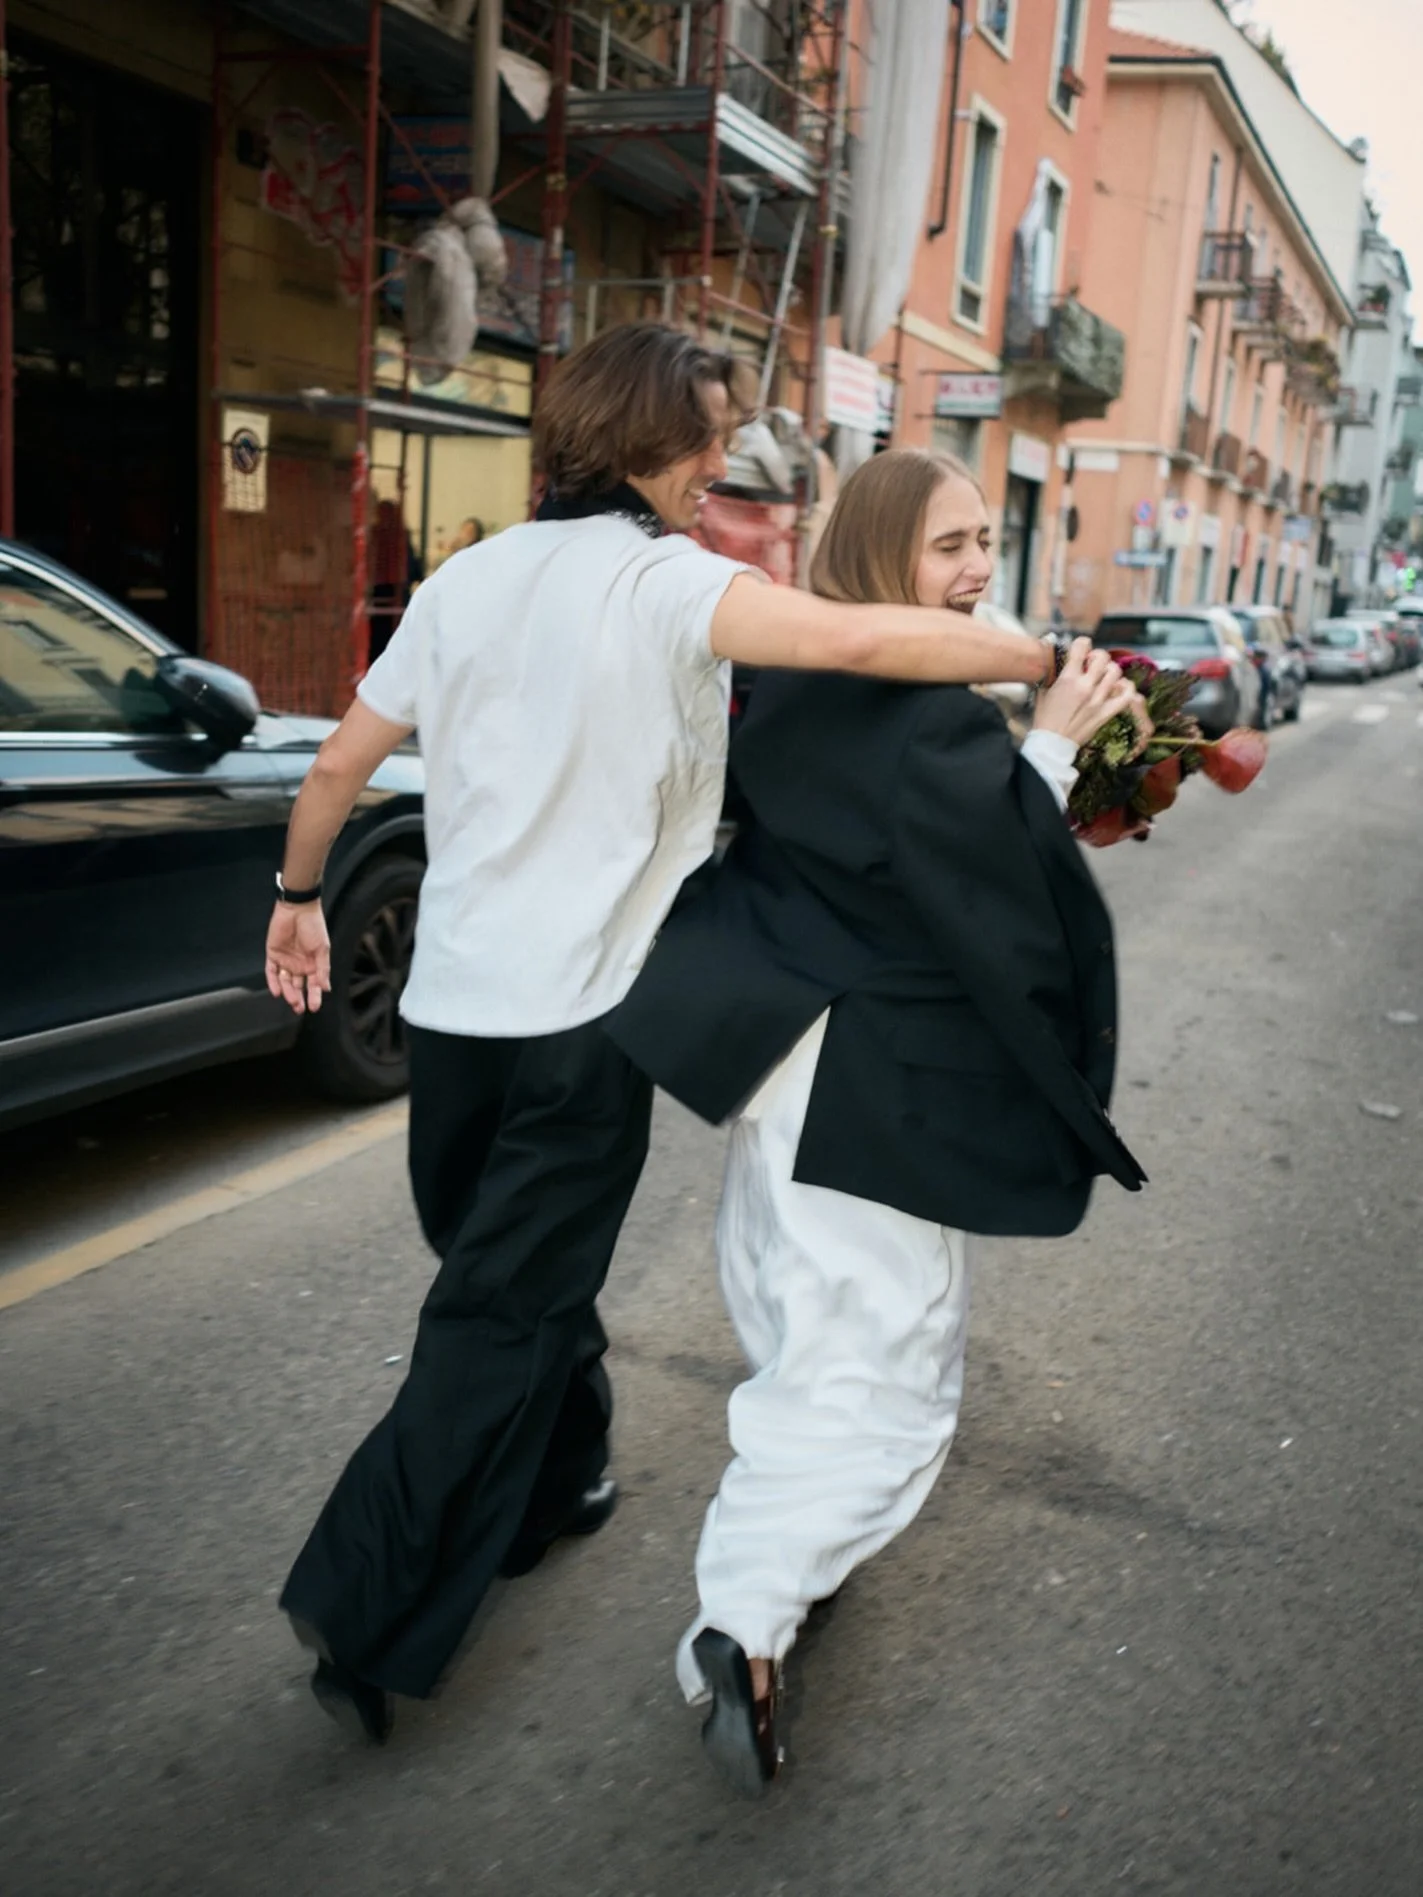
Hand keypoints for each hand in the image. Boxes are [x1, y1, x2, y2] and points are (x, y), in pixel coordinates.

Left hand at [265, 901, 330, 1014]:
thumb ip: (323, 969)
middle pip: (298, 986)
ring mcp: (285, 960)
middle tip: (299, 1008)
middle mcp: (299, 965)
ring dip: (288, 992)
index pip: (313, 985)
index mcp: (313, 964)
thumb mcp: (322, 949)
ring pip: (285, 982)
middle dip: (299, 998)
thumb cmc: (314, 926)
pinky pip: (271, 972)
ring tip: (292, 1001)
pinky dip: (273, 982)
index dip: (314, 996)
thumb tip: (326, 988)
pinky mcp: (273, 954)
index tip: (314, 1007)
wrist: (298, 909)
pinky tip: (277, 991)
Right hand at [1033, 637, 1148, 753]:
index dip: (1082, 643)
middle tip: (1092, 663)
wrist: (1051, 744)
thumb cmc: (1045, 719)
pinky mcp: (1106, 713)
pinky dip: (1127, 688)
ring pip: (1115, 672)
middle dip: (1098, 656)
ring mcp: (1098, 700)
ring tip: (1104, 676)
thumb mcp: (1044, 691)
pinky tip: (1120, 687)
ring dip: (1110, 670)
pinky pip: (1127, 695)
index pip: (1081, 646)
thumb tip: (1059, 662)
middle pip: (1102, 657)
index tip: (1081, 647)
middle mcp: (1085, 686)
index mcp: (1068, 679)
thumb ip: (1053, 675)